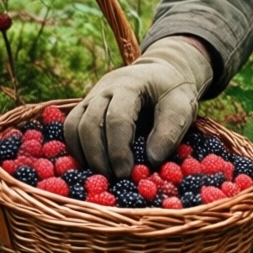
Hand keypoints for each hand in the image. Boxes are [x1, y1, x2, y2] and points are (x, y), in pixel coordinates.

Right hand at [63, 36, 213, 175]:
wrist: (160, 72)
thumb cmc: (172, 92)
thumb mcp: (182, 107)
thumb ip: (169, 131)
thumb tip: (152, 160)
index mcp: (129, 86)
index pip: (116, 119)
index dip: (119, 150)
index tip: (127, 174)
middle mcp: (104, 89)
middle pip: (90, 124)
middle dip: (99, 157)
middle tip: (114, 180)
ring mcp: (91, 97)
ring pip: (73, 126)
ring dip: (85, 155)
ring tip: (103, 176)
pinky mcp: (85, 107)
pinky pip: (70, 128)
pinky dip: (76, 149)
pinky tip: (91, 165)